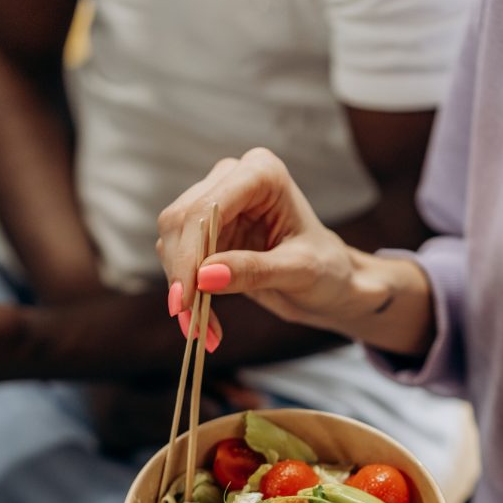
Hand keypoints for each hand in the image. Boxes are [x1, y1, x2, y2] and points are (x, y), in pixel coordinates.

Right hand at [157, 148, 357, 334]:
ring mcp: (216, 202)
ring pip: (171, 240)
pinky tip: (205, 321)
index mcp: (261, 173)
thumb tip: (204, 276)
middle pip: (179, 221)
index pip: (206, 209)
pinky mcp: (206, 231)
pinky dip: (187, 292)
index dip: (189, 254)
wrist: (330, 283)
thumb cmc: (327, 270)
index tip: (186, 300)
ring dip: (181, 288)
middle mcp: (233, 178)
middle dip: (181, 274)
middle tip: (191, 322)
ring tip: (202, 329)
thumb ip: (254, 271)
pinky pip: (179, 258)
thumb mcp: (299, 273)